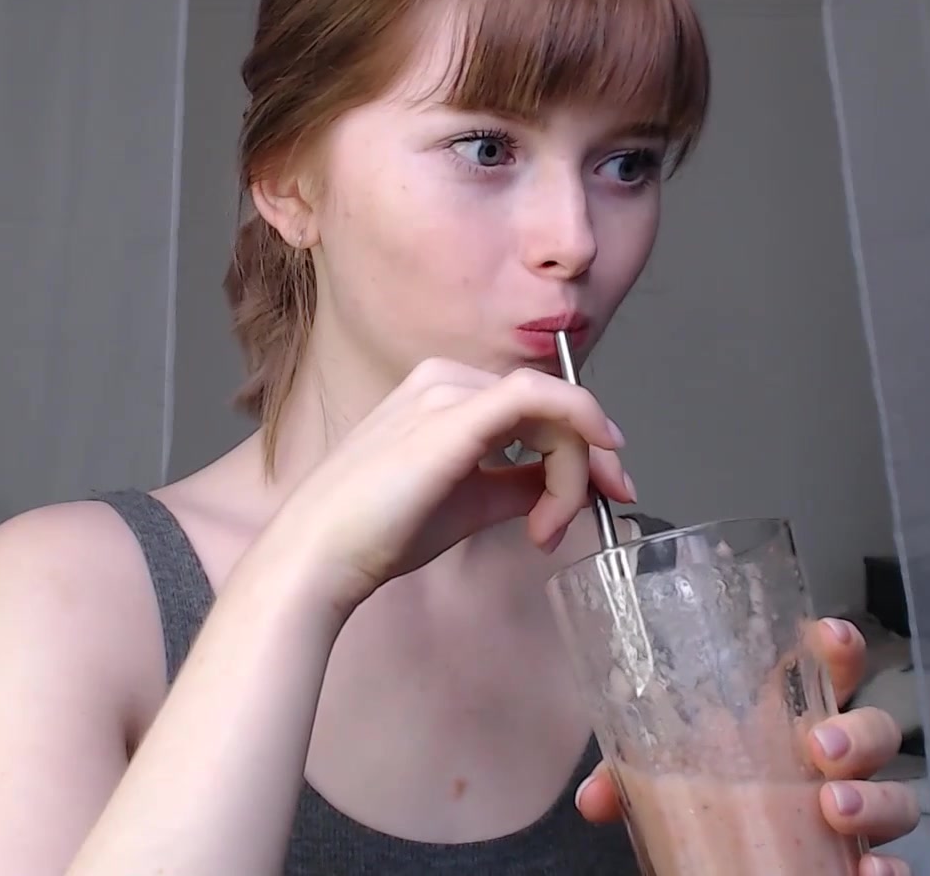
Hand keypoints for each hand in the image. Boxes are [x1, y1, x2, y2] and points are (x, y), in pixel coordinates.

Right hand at [262, 357, 635, 611]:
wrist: (322, 552)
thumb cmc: (380, 532)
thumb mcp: (470, 502)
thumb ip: (519, 485)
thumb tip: (567, 484)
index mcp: (440, 393)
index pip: (532, 409)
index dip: (578, 449)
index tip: (598, 498)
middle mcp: (445, 379)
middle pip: (548, 406)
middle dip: (588, 457)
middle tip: (607, 505)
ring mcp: (448, 391)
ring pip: (551, 408)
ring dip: (573, 467)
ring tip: (551, 526)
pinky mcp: (457, 414)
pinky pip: (540, 397)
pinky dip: (579, 424)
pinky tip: (592, 465)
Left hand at [575, 617, 919, 875]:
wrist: (723, 863)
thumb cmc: (708, 799)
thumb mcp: (665, 777)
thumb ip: (629, 774)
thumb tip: (595, 798)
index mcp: (790, 723)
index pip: (829, 670)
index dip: (839, 647)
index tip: (827, 636)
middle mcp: (834, 763)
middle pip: (877, 728)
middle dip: (860, 731)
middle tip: (821, 748)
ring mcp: (856, 812)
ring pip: (898, 795)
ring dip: (875, 799)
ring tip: (834, 808)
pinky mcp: (862, 863)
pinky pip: (896, 863)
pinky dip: (889, 869)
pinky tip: (870, 872)